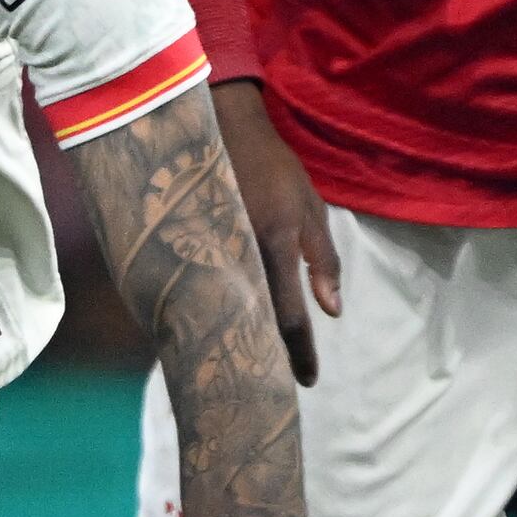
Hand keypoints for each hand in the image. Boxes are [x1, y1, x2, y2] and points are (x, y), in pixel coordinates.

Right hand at [212, 78, 336, 385]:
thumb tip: (333, 312)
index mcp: (274, 245)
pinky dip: (210, 316)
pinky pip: (199, 293)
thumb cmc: (274, 169)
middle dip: (263, 360)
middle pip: (250, 324)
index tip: (308, 382)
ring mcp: (205, 251)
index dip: (300, 353)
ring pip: (221, 313)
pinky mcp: (182, 248)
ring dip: (236, 342)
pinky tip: (215, 334)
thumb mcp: (310, 208)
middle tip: (273, 388)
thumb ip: (324, 260)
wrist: (220, 128)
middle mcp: (237, 253)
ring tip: (247, 371)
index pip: (289, 316)